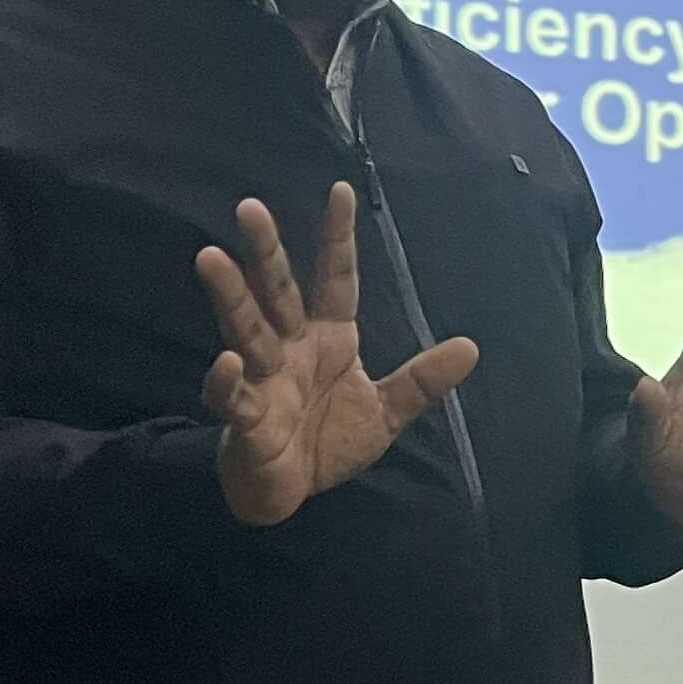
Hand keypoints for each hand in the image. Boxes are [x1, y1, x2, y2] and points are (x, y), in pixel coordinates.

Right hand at [193, 189, 477, 528]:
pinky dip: (227, 381)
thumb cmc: (328, 442)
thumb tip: (471, 346)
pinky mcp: (246, 419)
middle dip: (266, 252)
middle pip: (278, 292)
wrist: (291, 493)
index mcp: (327, 338)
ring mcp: (264, 380)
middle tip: (250, 208)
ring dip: (231, 296)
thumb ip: (421, 381)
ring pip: (245, 330)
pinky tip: (226, 363)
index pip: (335, 279)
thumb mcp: (385, 411)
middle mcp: (290, 349)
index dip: (338, 238)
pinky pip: (232, 397)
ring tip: (211, 257)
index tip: (341, 191)